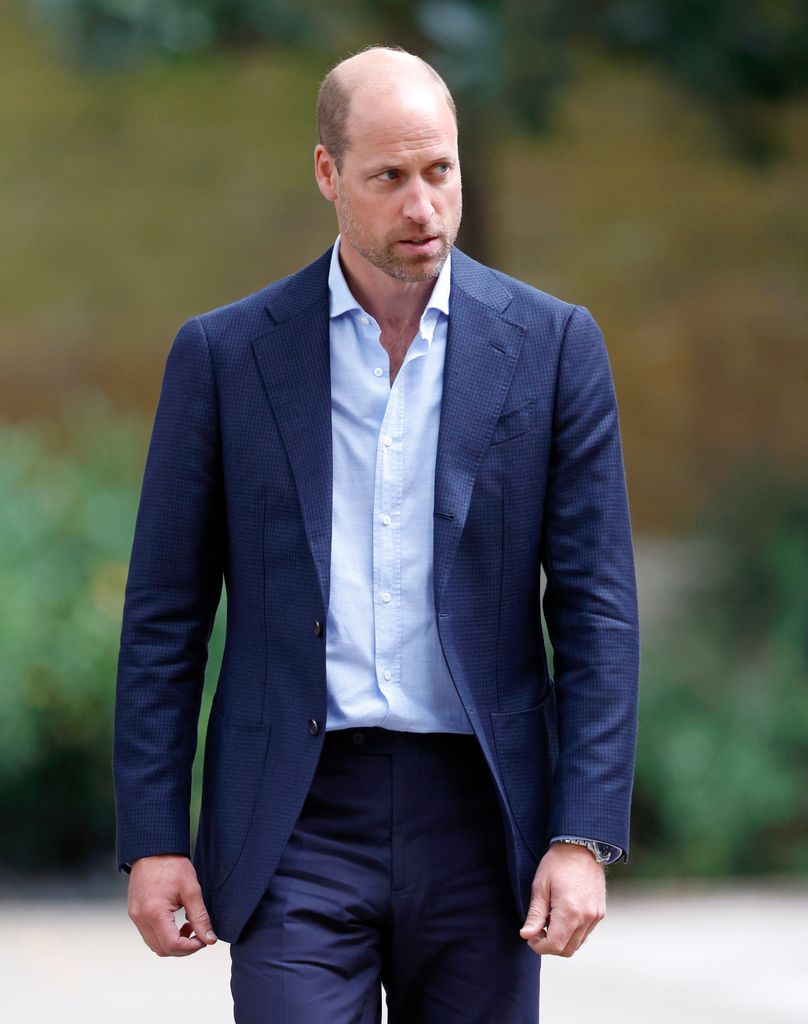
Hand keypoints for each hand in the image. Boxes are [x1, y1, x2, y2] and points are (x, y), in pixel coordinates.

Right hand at [127, 854, 217, 956]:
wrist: (153, 849)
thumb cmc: (172, 865)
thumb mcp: (191, 890)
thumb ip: (200, 917)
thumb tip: (209, 939)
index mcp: (154, 913)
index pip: (172, 945)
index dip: (191, 948)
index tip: (204, 940)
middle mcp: (140, 918)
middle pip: (162, 950)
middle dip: (183, 949)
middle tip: (199, 935)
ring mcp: (135, 917)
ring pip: (154, 945)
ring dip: (173, 943)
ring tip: (189, 927)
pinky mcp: (135, 913)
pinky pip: (149, 934)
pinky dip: (164, 935)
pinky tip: (177, 922)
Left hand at [519, 842, 605, 956]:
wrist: (582, 846)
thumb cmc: (558, 863)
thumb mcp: (540, 886)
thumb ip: (534, 915)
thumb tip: (526, 935)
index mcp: (570, 912)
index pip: (554, 946)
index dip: (539, 947)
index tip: (530, 937)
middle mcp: (586, 918)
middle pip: (567, 950)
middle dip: (549, 946)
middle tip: (538, 931)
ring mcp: (595, 916)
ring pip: (577, 944)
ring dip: (562, 941)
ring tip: (550, 921)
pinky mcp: (600, 913)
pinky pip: (585, 934)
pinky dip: (573, 934)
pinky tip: (562, 918)